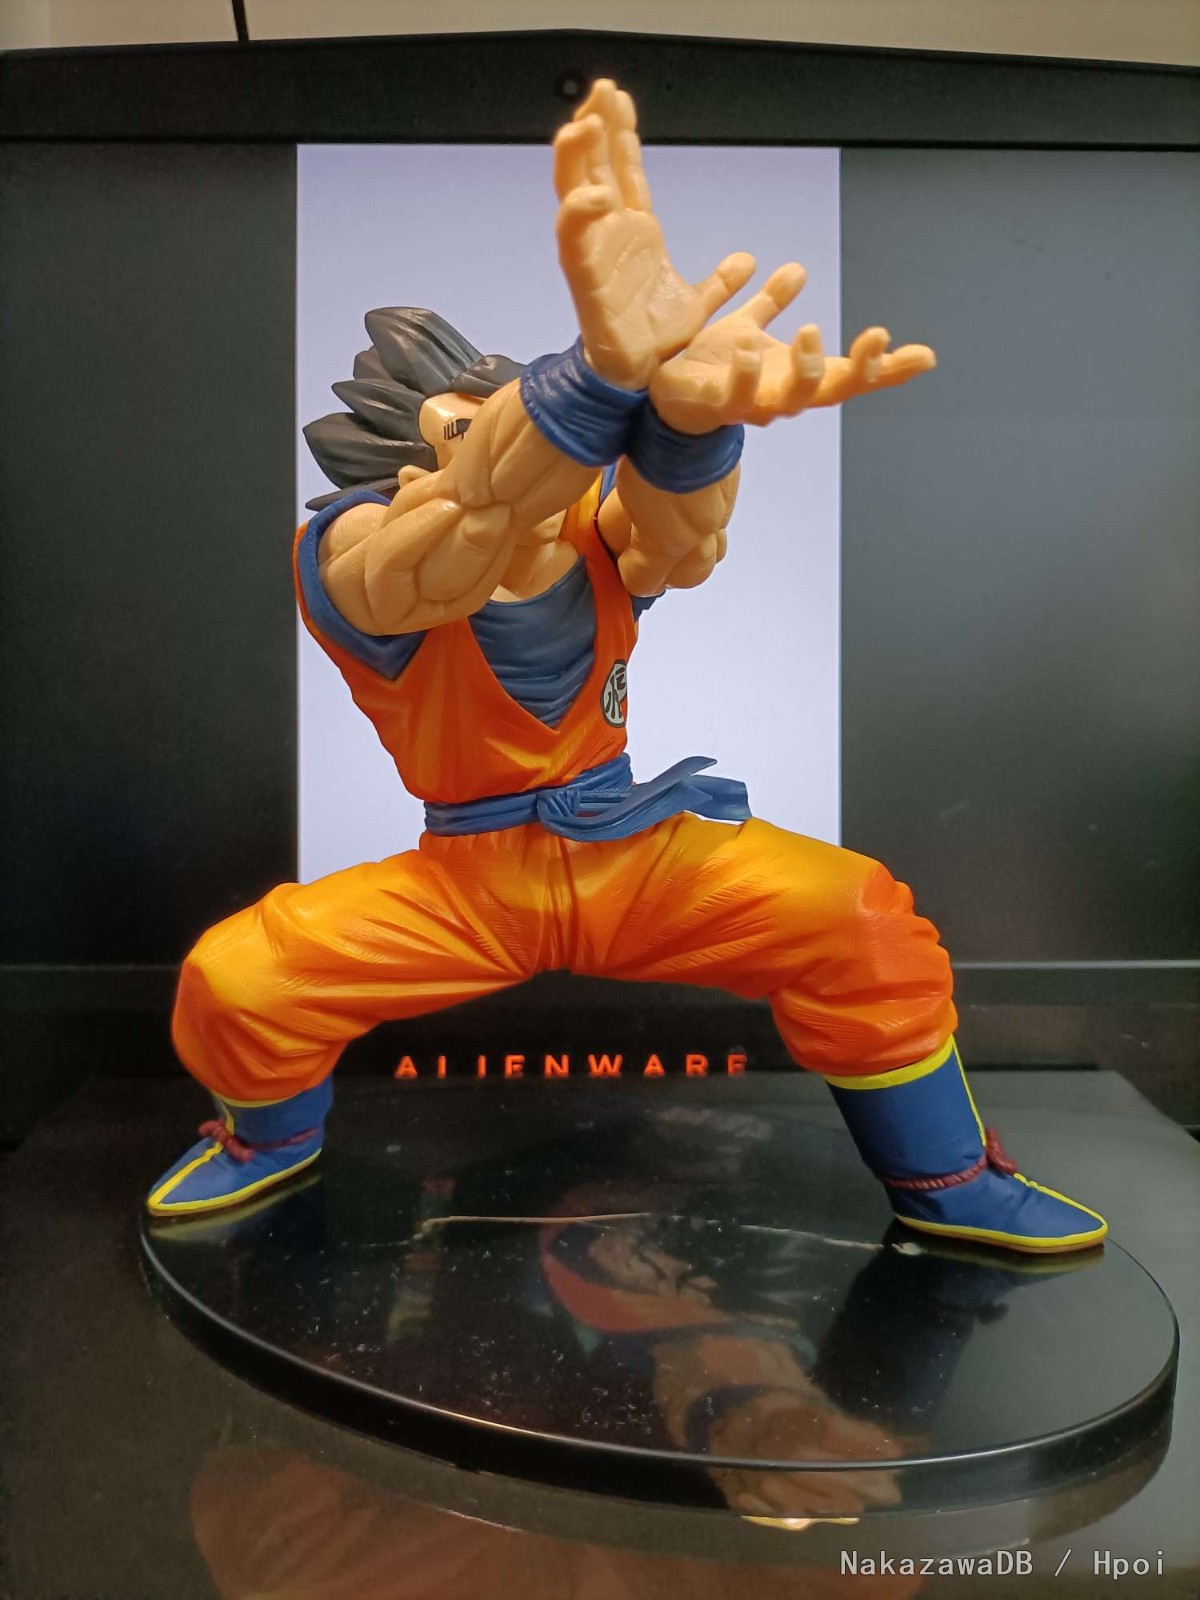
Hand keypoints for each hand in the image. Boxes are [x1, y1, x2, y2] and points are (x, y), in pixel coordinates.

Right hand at [553, 79, 754, 389]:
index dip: (620, 135)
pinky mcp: (585, 283)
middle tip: (598, 90)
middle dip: (593, 129)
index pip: (624, 172)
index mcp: (634, 235)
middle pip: (593, 170)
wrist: (642, 384)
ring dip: (576, 159)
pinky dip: (579, 215)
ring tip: (584, 124)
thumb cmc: (657, 344)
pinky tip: (594, 193)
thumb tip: (747, 261)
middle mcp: (609, 238)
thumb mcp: (697, 304)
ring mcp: (594, 257)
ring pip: (574, 195)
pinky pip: (574, 242)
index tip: (618, 96)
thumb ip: (719, 281)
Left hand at [649, 262, 936, 432]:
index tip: (925, 356)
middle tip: (878, 336)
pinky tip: (750, 350)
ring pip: (789, 399)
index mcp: (793, 376)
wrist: (658, 394)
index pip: (850, 374)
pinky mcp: (713, 406)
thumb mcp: (743, 326)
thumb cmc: (705, 367)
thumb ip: (770, 303)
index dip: (886, 369)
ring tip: (811, 331)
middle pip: (831, 390)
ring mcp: (749, 405)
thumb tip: (798, 270)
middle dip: (858, 369)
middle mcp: (779, 395)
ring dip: (805, 369)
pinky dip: (743, 377)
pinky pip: (733, 396)